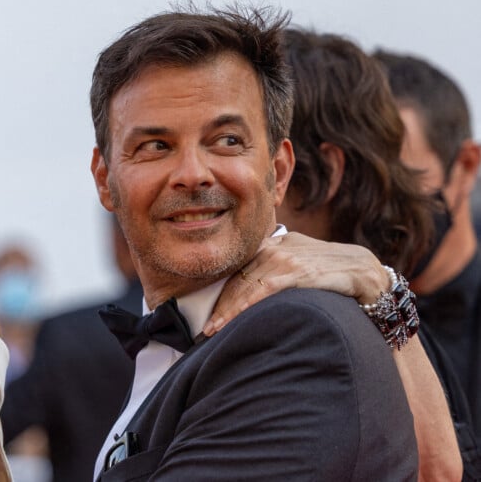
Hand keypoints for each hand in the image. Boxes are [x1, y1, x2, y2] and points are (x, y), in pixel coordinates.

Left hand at [203, 232, 388, 335]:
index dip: (223, 293)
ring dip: (229, 309)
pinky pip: (267, 288)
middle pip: (240, 277)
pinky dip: (248, 303)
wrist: (367, 272)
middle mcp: (278, 246)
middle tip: (206, 330)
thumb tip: (255, 290)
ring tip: (215, 330)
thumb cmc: (333, 272)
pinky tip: (236, 317)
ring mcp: (289, 257)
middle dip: (221, 305)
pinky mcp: (301, 271)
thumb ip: (280, 269)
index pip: (242, 269)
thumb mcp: (302, 262)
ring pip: (248, 283)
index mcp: (276, 243)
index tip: (211, 314)